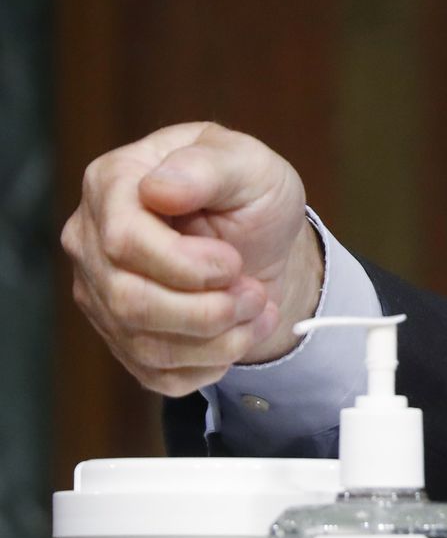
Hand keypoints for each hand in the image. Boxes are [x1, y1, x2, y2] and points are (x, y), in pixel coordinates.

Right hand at [62, 123, 323, 395]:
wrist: (264, 243)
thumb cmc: (252, 194)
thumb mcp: (249, 164)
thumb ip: (209, 167)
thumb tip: (159, 189)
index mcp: (113, 183)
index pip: (123, 241)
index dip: (187, 264)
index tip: (234, 262)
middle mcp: (91, 239)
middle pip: (130, 300)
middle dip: (209, 309)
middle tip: (254, 294)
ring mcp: (99, 291)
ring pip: (144, 343)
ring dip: (218, 339)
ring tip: (255, 310)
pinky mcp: (120, 335)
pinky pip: (156, 373)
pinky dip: (210, 363)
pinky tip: (237, 333)